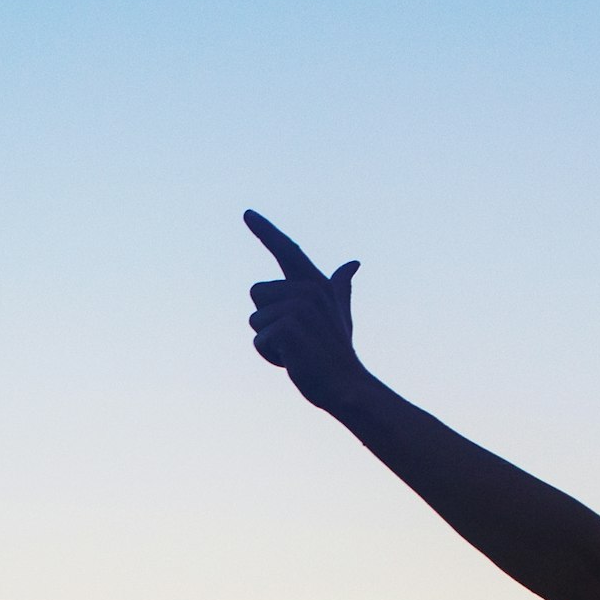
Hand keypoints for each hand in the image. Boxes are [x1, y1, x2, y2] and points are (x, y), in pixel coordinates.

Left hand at [244, 211, 363, 389]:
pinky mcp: (288, 328)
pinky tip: (293, 360)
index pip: (286, 250)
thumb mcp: (340, 312)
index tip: (246, 213)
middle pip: (256, 293)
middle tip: (296, 338)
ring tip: (296, 349)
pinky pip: (259, 340)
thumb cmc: (337, 351)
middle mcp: (308, 290)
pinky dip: (270, 356)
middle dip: (267, 321)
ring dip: (269, 341)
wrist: (347, 386)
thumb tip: (353, 263)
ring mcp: (299, 308)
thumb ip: (341, 286)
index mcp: (316, 283)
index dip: (266, 230)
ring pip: (254, 319)